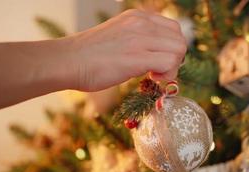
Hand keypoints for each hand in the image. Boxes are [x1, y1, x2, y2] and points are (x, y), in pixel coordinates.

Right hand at [63, 9, 186, 90]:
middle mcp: (142, 22)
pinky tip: (151, 78)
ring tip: (153, 75)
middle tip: (158, 71)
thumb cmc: (89, 54)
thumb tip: (156, 55)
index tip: (158, 61)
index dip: (171, 47)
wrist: (68, 61)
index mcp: (138, 16)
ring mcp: (140, 38)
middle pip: (180, 39)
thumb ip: (139, 39)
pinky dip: (167, 74)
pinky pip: (170, 62)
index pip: (173, 28)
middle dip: (175, 58)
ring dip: (173, 67)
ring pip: (179, 49)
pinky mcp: (137, 56)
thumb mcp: (119, 35)